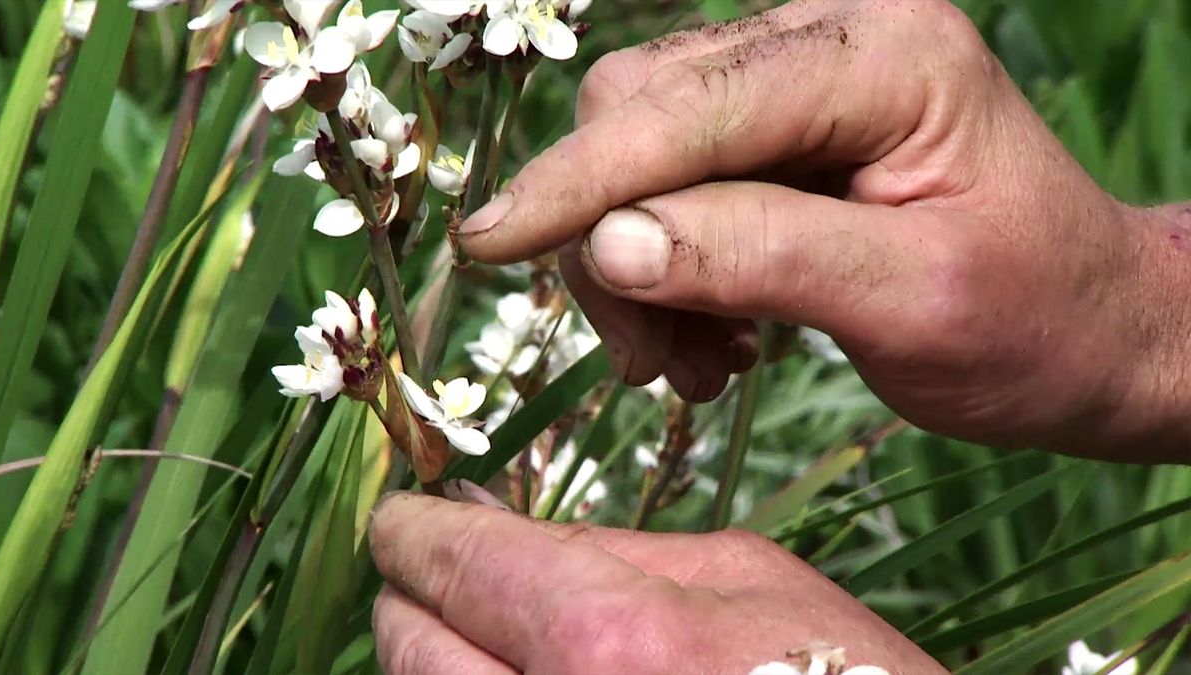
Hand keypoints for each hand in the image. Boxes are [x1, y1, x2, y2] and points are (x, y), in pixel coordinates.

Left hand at [368, 492, 946, 674]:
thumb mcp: (748, 579)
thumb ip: (618, 548)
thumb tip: (510, 531)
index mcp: (610, 640)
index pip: (460, 564)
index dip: (414, 531)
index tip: (402, 518)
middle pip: (411, 647)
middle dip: (410, 599)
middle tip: (427, 572)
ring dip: (430, 658)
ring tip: (468, 626)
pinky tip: (509, 672)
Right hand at [458, 0, 1190, 461]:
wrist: (1092, 332)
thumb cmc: (1034, 322)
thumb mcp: (911, 301)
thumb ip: (762, 256)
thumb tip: (610, 242)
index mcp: (885, 58)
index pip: (687, 105)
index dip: (579, 181)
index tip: (486, 246)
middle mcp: (832, 39)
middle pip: (641, 112)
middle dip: (613, 241)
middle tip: (656, 364)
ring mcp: (803, 81)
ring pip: (641, 151)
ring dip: (638, 267)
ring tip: (695, 366)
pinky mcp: (782, 131)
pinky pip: (672, 181)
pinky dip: (667, 267)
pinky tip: (713, 337)